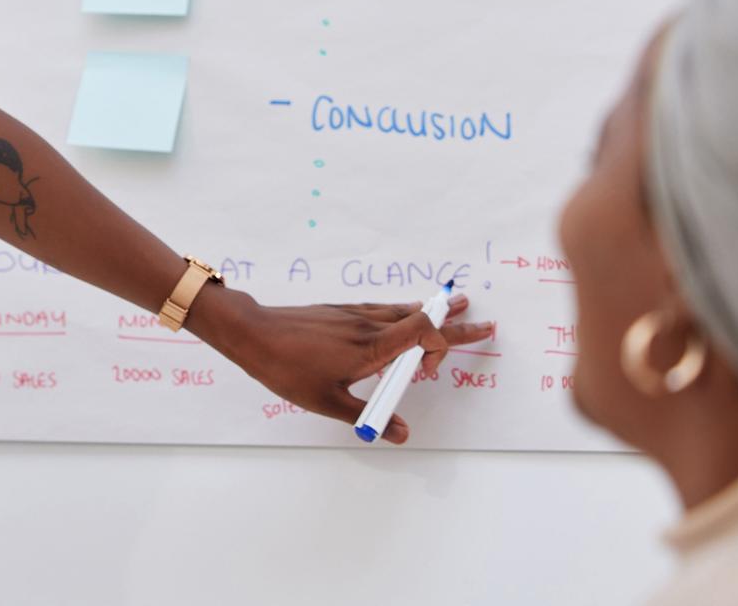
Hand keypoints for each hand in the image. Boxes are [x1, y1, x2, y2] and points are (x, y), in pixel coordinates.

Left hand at [192, 287, 492, 443]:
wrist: (253, 334)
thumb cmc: (287, 368)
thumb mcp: (327, 401)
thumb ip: (366, 415)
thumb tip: (400, 433)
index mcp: (370, 346)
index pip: (422, 333)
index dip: (440, 347)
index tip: (432, 372)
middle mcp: (367, 325)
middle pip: (420, 319)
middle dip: (454, 322)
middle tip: (484, 322)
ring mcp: (354, 315)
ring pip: (401, 310)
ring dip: (431, 310)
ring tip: (454, 304)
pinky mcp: (340, 312)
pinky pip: (382, 309)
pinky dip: (403, 310)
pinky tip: (405, 311)